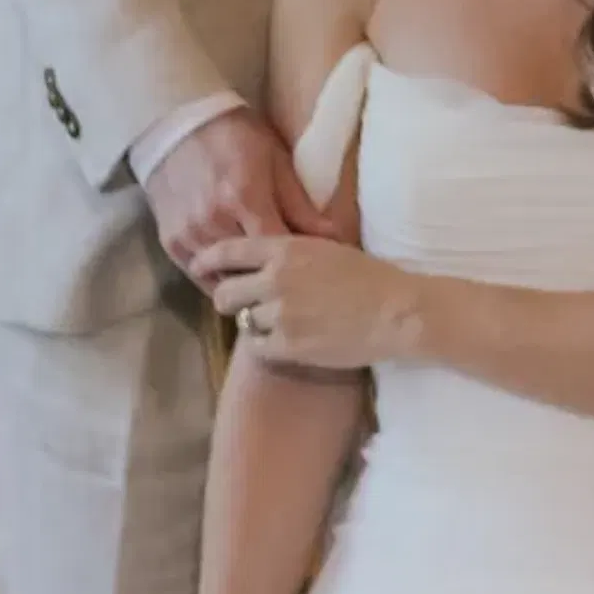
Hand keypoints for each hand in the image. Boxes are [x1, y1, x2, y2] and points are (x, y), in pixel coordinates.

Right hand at [140, 103, 336, 280]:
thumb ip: (301, 205)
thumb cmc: (236, 137)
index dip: (298, 267)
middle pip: (251, 273)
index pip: (278, 253)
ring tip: (264, 284)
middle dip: (273, 280)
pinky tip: (235, 276)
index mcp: (243, 198)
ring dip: (245, 284)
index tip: (313, 271)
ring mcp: (188, 234)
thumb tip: (337, 238)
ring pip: (223, 280)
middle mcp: (212, 221)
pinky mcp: (170, 241)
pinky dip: (218, 279)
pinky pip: (198, 276)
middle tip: (291, 283)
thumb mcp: (275, 162)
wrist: (178, 124)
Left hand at [191, 230, 413, 372]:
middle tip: (239, 305)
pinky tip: (284, 341)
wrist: (396, 311)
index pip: (229, 251)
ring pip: (243, 321)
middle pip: (225, 293)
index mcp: (285, 249)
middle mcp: (275, 279)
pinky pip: (258, 347)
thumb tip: (265, 254)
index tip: (198, 266)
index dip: (207, 260)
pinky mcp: (289, 345)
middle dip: (227, 299)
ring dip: (253, 323)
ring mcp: (280, 314)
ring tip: (275, 323)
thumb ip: (292, 249)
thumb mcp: (327, 246)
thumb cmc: (370, 276)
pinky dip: (266, 346)